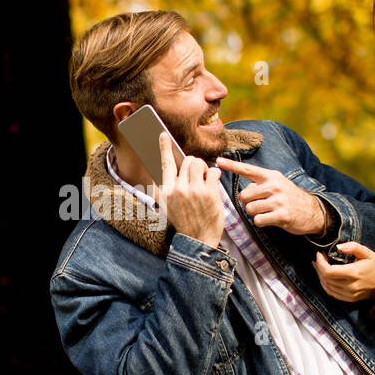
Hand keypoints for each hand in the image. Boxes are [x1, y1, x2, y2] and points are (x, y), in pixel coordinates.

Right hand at [158, 132, 222, 246]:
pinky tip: (213, 182)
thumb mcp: (165, 207)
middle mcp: (178, 189)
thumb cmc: (183, 221)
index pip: (165, 164)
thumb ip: (160, 189)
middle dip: (193, 164)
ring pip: (199, 162)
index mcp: (166, 191)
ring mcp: (194, 191)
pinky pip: (213, 171)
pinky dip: (215, 174)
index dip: (164, 147)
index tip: (163, 135)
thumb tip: (159, 170)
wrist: (198, 240)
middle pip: (187, 160)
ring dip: (203, 167)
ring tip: (204, 177)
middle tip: (197, 175)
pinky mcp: (209, 193)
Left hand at [215, 156, 324, 234]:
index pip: (248, 169)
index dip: (232, 165)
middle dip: (247, 204)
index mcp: (271, 176)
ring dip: (255, 214)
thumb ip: (261, 185)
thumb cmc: (290, 198)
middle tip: (259, 206)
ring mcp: (278, 200)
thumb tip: (244, 192)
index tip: (218, 161)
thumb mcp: (278, 184)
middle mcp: (274, 186)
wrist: (313, 211)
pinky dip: (261, 222)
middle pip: (244, 196)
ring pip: (250, 209)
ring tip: (267, 212)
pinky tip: (271, 219)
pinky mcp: (282, 215)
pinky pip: (258, 220)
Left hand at [314, 241, 374, 301]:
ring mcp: (349, 294)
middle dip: (319, 267)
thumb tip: (338, 247)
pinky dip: (325, 284)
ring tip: (319, 266)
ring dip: (320, 276)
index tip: (319, 254)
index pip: (328, 271)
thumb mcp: (367, 253)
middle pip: (325, 278)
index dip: (320, 263)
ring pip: (326, 286)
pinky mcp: (349, 299)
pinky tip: (324, 277)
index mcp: (354, 273)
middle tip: (319, 258)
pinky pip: (332, 293)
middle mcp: (350, 286)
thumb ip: (353, 247)